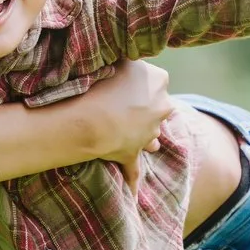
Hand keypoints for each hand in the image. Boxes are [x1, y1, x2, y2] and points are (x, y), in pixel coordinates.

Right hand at [76, 59, 173, 178]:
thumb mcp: (115, 59)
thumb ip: (126, 59)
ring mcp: (149, 132)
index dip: (138, 80)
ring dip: (141, 133)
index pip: (155, 77)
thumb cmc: (96, 83)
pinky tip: (132, 194)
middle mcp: (161, 106)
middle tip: (118, 104)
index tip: (122, 81)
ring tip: (121, 132)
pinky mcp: (134, 153)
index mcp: (159, 80)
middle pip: (157, 105)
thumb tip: (126, 55)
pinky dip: (131, 180)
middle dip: (144, 107)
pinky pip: (134, 170)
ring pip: (150, 134)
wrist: (88, 119)